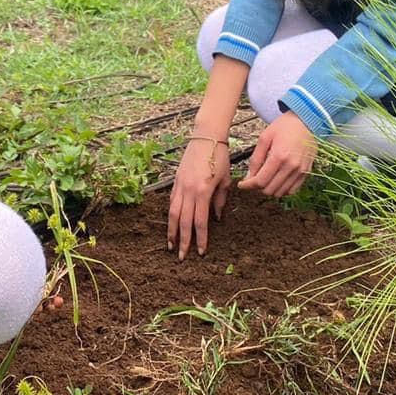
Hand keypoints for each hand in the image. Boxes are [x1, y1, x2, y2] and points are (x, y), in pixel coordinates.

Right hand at [167, 136, 230, 259]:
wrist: (206, 137)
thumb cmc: (219, 157)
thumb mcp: (225, 180)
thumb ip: (220, 200)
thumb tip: (217, 218)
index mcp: (202, 191)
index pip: (200, 221)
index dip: (201, 238)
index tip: (201, 252)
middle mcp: (188, 190)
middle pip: (183, 221)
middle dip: (183, 241)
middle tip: (182, 257)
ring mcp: (179, 185)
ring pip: (172, 213)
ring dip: (171, 231)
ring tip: (171, 244)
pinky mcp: (175, 181)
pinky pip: (171, 202)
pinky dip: (170, 215)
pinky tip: (171, 224)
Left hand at [239, 113, 317, 197]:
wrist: (305, 121)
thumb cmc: (285, 126)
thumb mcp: (265, 137)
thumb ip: (256, 158)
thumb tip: (249, 176)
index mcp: (279, 156)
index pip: (260, 181)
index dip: (248, 185)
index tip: (242, 184)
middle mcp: (291, 166)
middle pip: (269, 189)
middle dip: (257, 187)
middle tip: (253, 179)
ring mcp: (300, 171)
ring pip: (280, 192)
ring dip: (269, 189)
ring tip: (265, 178)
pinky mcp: (306, 172)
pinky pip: (292, 190)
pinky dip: (282, 189)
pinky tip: (276, 180)